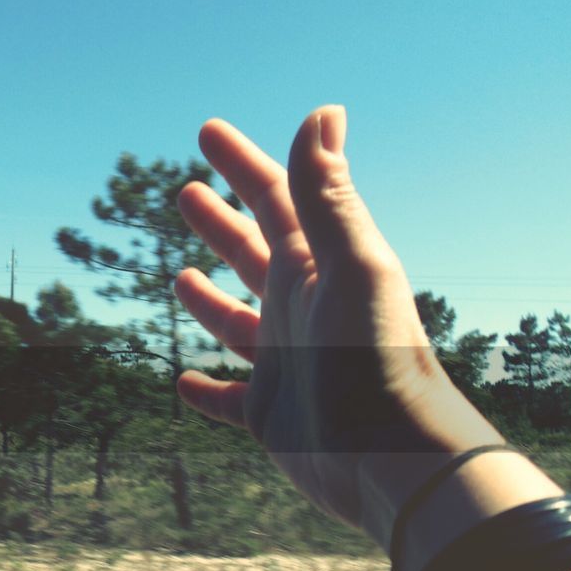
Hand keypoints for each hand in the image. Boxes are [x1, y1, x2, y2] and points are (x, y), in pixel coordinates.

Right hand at [173, 106, 503, 547]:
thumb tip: (323, 112)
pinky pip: (228, 398)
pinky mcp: (269, 414)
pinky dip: (205, 390)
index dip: (242, 163)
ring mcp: (284, 362)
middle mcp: (299, 309)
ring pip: (235, 321)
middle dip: (219, 221)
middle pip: (250, 253)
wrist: (390, 459)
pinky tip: (183, 382)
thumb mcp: (350, 267)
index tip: (207, 131)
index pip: (275, 200)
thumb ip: (329, 196)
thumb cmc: (375, 360)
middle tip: (184, 191)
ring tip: (179, 276)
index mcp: (316, 268)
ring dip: (207, 299)